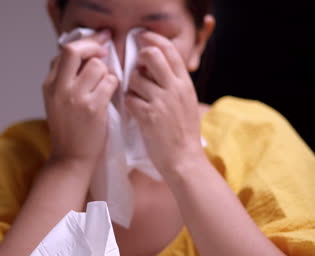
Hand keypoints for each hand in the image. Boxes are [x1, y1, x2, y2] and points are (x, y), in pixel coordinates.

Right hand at [43, 30, 118, 170]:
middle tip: (105, 49)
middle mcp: (59, 88)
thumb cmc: (68, 130)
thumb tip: (85, 55)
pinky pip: (110, 82)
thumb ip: (65, 79)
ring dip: (107, 72)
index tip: (97, 42)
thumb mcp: (56, 102)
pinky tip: (111, 95)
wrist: (70, 159)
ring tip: (105, 85)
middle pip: (74, 50)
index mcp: (49, 85)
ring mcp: (75, 98)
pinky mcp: (93, 108)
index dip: (83, 43)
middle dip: (93, 45)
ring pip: (97, 65)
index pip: (63, 52)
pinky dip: (114, 85)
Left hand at [125, 31, 204, 175]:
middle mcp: (174, 88)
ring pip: (135, 78)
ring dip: (130, 86)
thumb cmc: (183, 132)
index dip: (151, 39)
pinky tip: (134, 110)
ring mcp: (161, 102)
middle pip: (150, 56)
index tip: (140, 37)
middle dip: (137, 59)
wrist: (184, 159)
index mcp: (184, 83)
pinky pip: (129, 98)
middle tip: (136, 69)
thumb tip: (155, 65)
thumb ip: (174, 82)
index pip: (168, 49)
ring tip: (136, 97)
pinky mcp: (148, 116)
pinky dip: (128, 103)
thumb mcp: (186, 101)